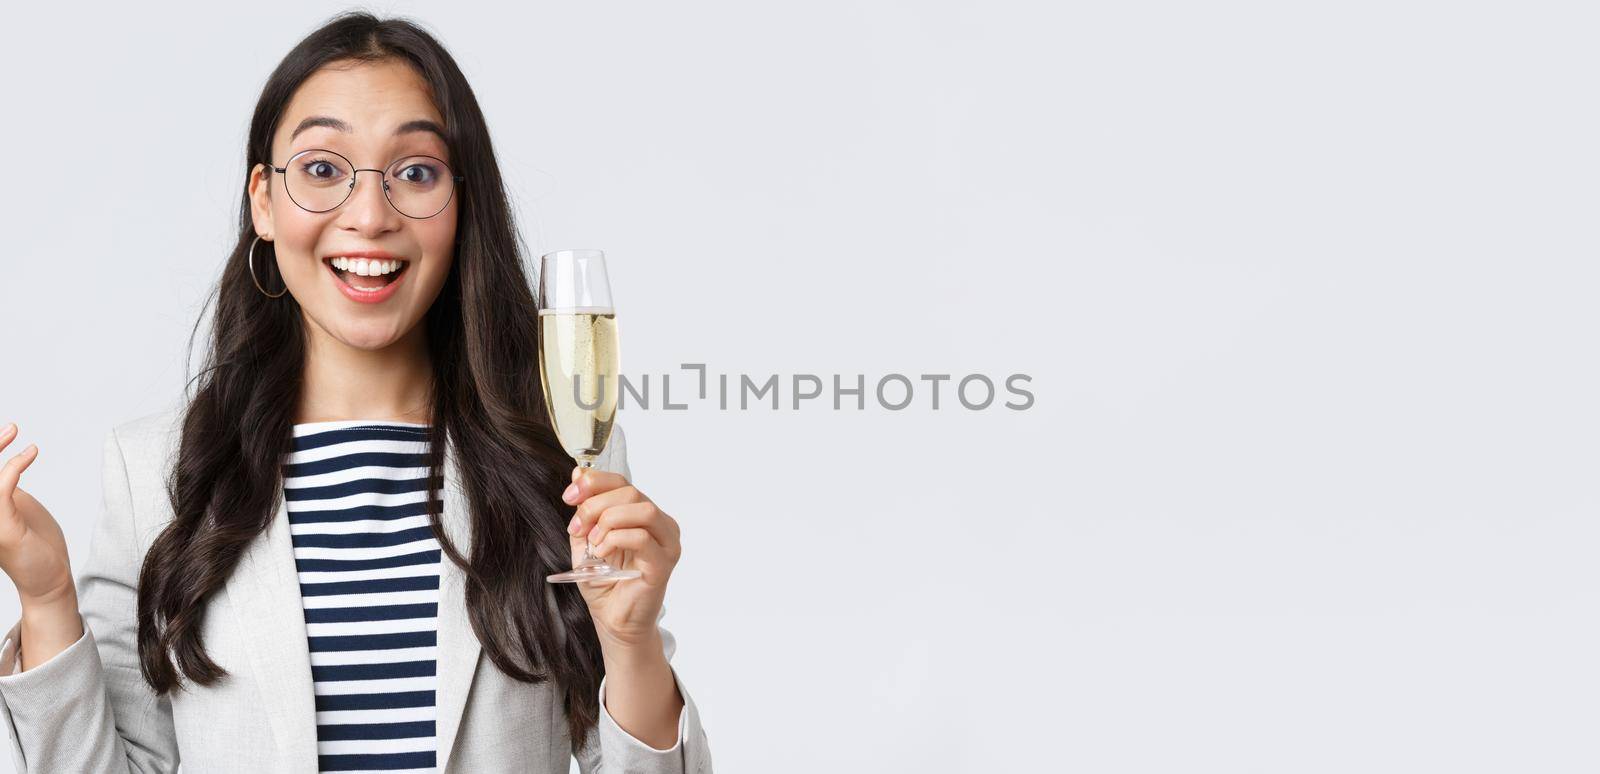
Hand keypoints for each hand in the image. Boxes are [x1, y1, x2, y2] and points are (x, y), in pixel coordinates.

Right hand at [0, 423, 75, 606]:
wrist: (48, 578)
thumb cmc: (34, 544)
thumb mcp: (15, 507)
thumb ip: (5, 488)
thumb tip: (5, 463)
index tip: (4, 432)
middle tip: (10, 427)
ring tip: (14, 431)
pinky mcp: (2, 526)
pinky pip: (2, 487)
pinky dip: (15, 465)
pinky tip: (30, 453)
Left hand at [561, 467, 680, 651]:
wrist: (613, 622)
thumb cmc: (604, 584)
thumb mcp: (586, 540)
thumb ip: (584, 510)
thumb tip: (577, 473)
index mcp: (643, 515)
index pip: (623, 482)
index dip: (594, 482)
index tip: (569, 495)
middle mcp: (660, 525)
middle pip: (630, 492)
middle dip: (595, 505)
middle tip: (577, 527)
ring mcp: (666, 543)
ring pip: (642, 509)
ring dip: (609, 520)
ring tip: (594, 542)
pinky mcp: (663, 563)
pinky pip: (642, 537)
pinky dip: (616, 539)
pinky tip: (603, 553)